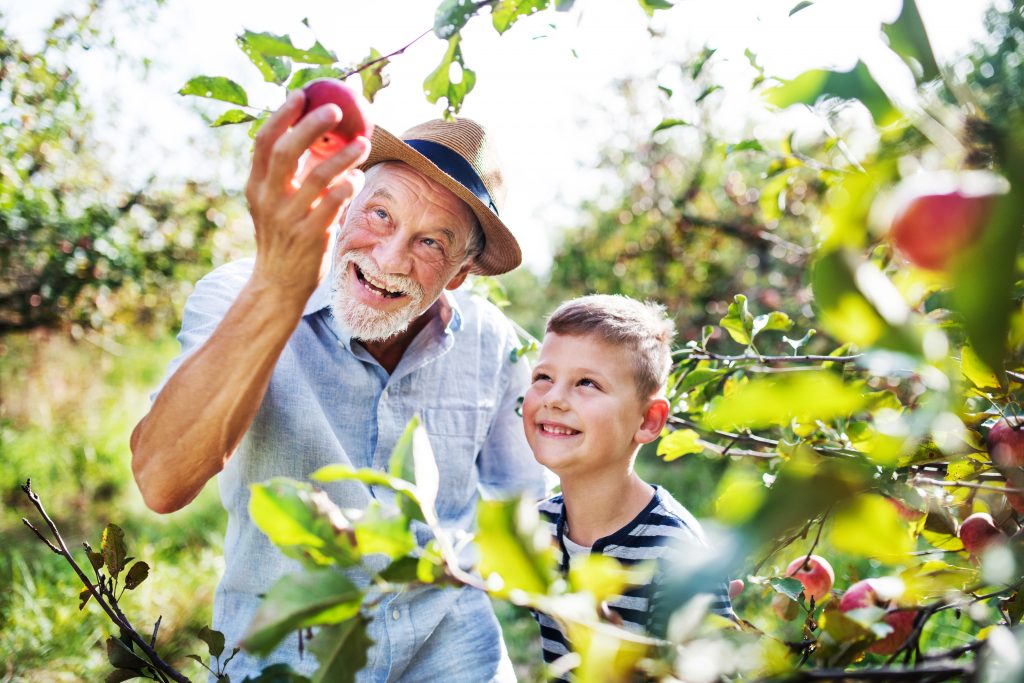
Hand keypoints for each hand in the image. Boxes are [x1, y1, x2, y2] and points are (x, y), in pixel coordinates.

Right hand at [245, 89, 370, 304]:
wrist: (277, 283)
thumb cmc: (282, 236)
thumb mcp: (273, 203)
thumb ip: (287, 174)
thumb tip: (312, 135)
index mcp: (256, 185)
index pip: (264, 140)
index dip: (282, 114)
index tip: (302, 94)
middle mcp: (268, 198)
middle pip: (287, 151)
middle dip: (312, 125)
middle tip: (336, 110)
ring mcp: (288, 217)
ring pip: (318, 176)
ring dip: (344, 156)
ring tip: (364, 143)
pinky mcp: (309, 235)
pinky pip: (334, 203)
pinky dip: (348, 186)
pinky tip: (357, 179)